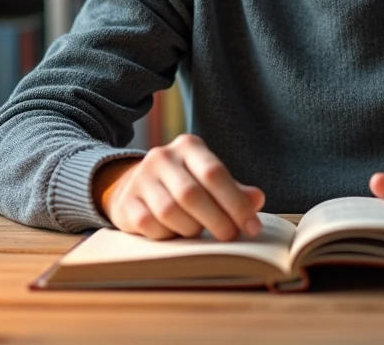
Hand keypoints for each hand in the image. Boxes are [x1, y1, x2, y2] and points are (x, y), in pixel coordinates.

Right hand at [99, 134, 265, 241]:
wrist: (135, 186)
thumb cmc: (184, 184)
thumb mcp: (209, 181)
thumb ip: (234, 190)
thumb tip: (257, 199)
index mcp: (189, 146)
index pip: (215, 173)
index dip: (236, 204)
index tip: (252, 227)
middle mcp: (162, 157)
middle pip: (192, 194)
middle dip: (217, 220)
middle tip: (230, 237)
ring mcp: (141, 178)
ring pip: (170, 211)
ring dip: (190, 229)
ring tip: (199, 232)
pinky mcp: (126, 201)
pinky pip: (150, 225)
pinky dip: (167, 235)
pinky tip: (174, 234)